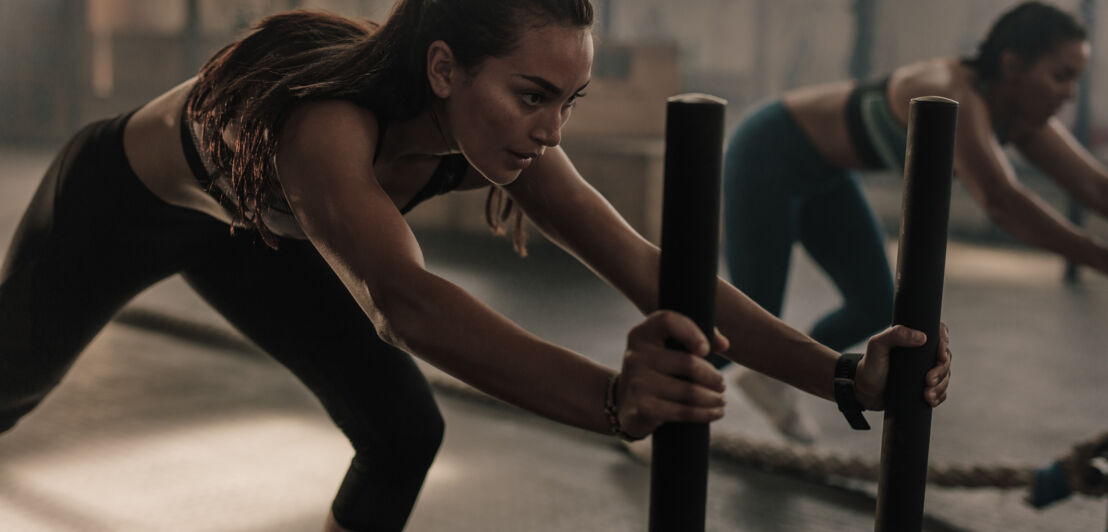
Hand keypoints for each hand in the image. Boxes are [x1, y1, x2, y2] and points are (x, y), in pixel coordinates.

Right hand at [615, 310, 728, 438]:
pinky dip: (704, 413)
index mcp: (643, 334)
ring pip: (689, 391)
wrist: (625, 403)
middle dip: (713, 376)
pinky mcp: (643, 407)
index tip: (706, 350)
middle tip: (721, 384)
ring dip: (713, 398)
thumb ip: (695, 337)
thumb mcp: (667, 348)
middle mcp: (636, 355)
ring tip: (720, 399)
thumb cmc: (657, 370)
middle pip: (688, 363)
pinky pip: (682, 411)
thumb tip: (724, 344)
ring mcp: (637, 382)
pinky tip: (715, 412)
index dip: (692, 332)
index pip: (668, 321)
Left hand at [855, 322, 951, 409]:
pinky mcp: (924, 387)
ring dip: (941, 386)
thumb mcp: (877, 346)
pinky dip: (939, 396)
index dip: (944, 344)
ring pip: (945, 376)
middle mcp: (922, 354)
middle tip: (928, 380)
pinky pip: (941, 391)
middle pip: (945, 358)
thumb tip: (922, 337)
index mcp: (913, 339)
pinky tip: (930, 400)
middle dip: (941, 370)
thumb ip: (895, 335)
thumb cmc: (870, 365)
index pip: (939, 335)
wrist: (864, 391)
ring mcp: (925, 371)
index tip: (940, 356)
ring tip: (927, 395)